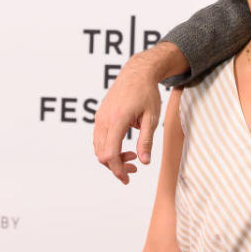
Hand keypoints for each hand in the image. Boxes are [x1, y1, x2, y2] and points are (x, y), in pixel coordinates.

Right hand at [93, 42, 187, 182]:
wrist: (137, 72)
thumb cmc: (147, 93)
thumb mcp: (152, 118)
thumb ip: (146, 141)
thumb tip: (144, 162)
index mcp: (117, 120)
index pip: (110, 153)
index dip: (117, 170)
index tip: (127, 179)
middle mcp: (104, 119)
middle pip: (101, 154)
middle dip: (116, 166)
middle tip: (134, 169)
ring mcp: (99, 117)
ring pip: (98, 147)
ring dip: (113, 157)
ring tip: (133, 156)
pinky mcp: (100, 116)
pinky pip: (99, 138)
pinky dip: (109, 147)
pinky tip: (125, 146)